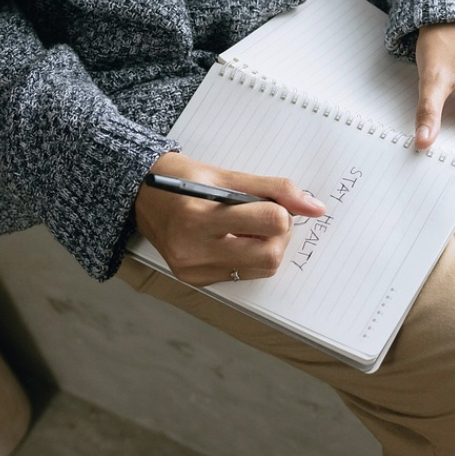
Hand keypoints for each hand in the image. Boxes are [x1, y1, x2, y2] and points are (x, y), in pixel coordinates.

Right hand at [134, 152, 326, 286]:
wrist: (139, 196)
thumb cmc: (181, 179)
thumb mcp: (225, 174)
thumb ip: (274, 189)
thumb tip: (315, 207)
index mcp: (198, 215)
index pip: (270, 221)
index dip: (281, 210)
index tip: (271, 201)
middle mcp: (193, 249)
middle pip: (271, 255)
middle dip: (279, 234)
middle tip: (264, 216)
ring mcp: (193, 270)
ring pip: (262, 268)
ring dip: (266, 247)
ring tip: (245, 227)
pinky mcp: (196, 281)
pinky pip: (243, 274)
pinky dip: (248, 256)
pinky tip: (231, 239)